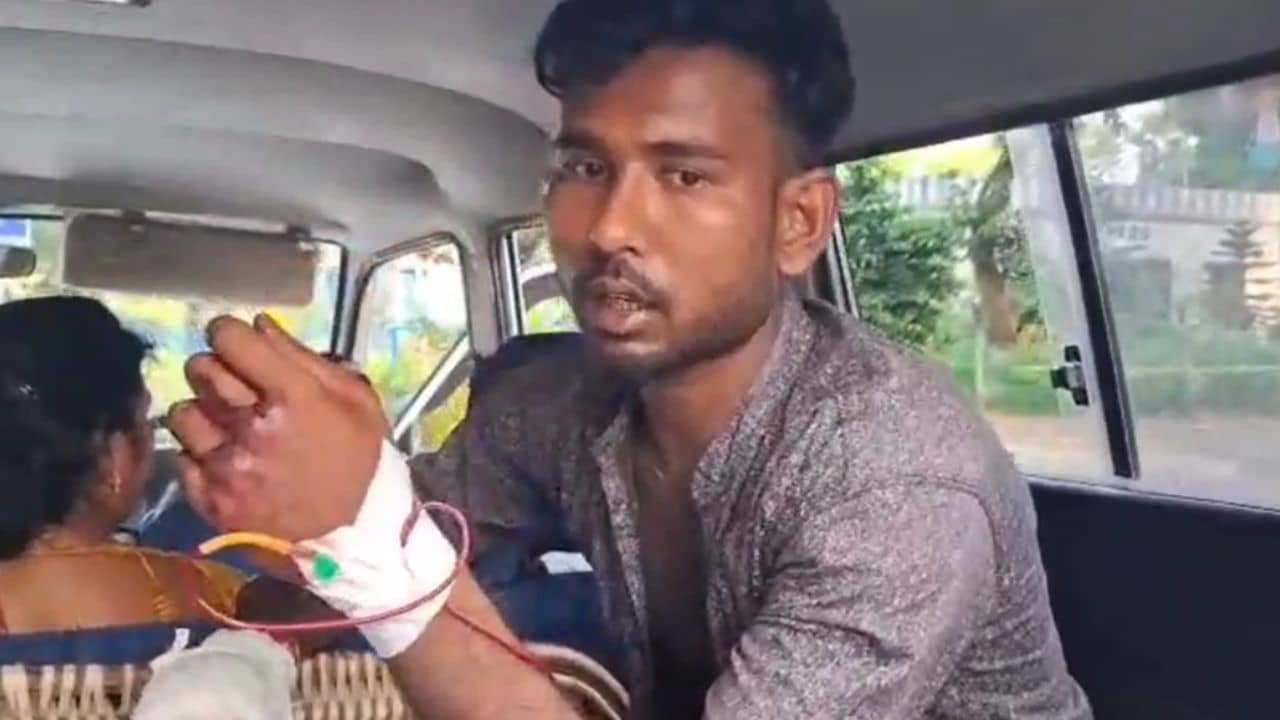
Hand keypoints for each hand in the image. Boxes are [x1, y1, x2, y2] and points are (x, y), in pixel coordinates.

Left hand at [167, 314, 388, 540]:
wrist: (355, 533)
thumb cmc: (359, 457)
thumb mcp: (354, 399)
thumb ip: (303, 357)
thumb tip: (258, 324)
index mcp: (292, 396)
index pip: (228, 337)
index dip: (229, 333)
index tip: (238, 343)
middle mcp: (252, 427)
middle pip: (199, 368)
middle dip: (216, 368)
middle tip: (236, 385)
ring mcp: (226, 467)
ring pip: (182, 412)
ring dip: (203, 412)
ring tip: (228, 426)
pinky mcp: (210, 500)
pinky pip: (182, 457)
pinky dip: (200, 454)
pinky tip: (226, 459)